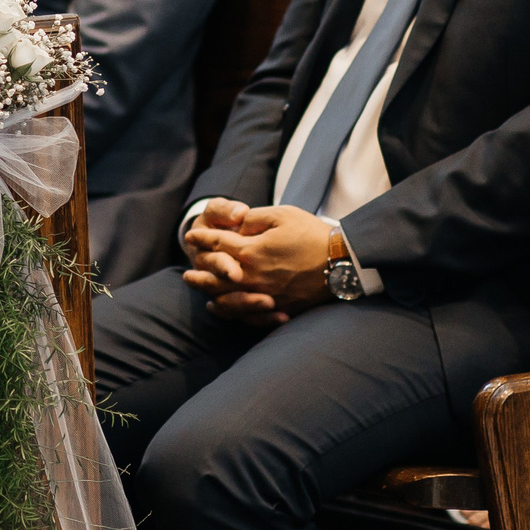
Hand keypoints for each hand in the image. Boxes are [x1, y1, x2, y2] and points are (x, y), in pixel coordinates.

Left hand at [182, 203, 335, 324]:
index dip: (202, 238)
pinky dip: (231, 311)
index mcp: (252, 251)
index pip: (218, 244)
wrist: (343, 262)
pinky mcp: (279, 308)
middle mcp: (253, 276)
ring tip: (200, 292)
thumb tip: (235, 225)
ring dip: (210, 294)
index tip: (191, 236)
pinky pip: (248, 314)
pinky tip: (223, 307)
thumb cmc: (312, 234)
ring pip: (228, 299)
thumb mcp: (281, 215)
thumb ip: (253, 219)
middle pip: (216, 277)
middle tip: (186, 274)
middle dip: (199, 273)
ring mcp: (265, 295)